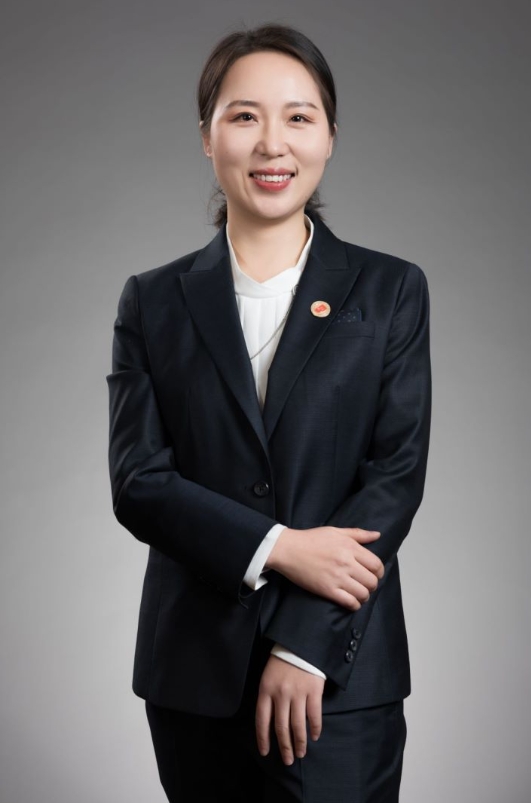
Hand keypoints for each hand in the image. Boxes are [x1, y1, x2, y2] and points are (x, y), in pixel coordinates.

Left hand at [255, 654, 324, 764]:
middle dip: (284, 747)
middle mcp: (281, 694)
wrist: (300, 644)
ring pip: (298, 725)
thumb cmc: (281, 662)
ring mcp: (298, 693)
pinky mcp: (313, 691)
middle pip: (281, 727)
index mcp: (266, 690)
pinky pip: (314, 715)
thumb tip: (270, 723)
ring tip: (301, 753)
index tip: (266, 752)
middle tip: (288, 760)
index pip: (262, 720)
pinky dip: (315, 729)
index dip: (263, 739)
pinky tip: (314, 736)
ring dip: (300, 742)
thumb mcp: (268, 677)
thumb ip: (268, 697)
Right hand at [266, 526, 384, 610]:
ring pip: (363, 594)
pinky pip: (349, 602)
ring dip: (364, 596)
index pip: (376, 564)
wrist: (288, 549)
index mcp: (350, 547)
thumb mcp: (335, 531)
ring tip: (359, 593)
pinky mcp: (327, 590)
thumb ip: (358, 534)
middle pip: (372, 581)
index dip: (379, 572)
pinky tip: (352, 601)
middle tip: (366, 584)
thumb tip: (377, 535)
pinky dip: (354, 604)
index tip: (375, 574)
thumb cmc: (310, 539)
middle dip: (372, 584)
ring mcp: (337, 577)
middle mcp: (346, 563)